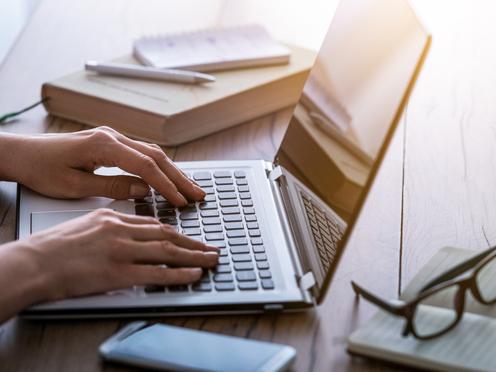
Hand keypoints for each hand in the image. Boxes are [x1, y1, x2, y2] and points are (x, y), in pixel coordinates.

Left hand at [0, 126, 203, 205]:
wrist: (23, 154)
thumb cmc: (42, 170)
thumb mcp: (75, 186)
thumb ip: (113, 187)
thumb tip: (143, 191)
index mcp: (103, 146)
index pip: (145, 166)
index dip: (166, 186)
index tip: (181, 201)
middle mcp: (112, 137)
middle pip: (155, 156)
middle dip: (178, 177)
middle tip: (198, 194)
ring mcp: (112, 137)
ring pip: (152, 153)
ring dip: (172, 171)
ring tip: (189, 187)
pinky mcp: (110, 142)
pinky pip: (142, 153)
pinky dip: (158, 166)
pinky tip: (168, 177)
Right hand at [0, 209, 217, 313]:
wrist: (33, 262)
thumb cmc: (53, 246)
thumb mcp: (86, 223)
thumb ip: (111, 225)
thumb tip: (131, 230)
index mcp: (114, 218)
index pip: (154, 224)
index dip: (176, 232)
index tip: (190, 237)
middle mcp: (122, 231)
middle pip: (167, 235)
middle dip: (193, 242)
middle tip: (211, 248)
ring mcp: (122, 250)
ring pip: (167, 251)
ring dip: (194, 256)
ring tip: (211, 260)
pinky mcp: (118, 272)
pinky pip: (157, 273)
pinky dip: (179, 274)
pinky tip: (194, 275)